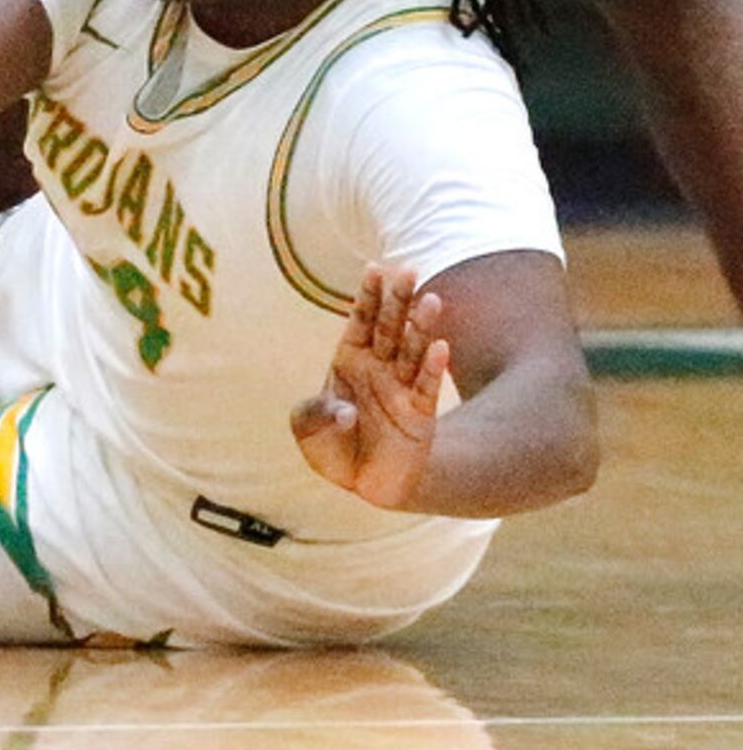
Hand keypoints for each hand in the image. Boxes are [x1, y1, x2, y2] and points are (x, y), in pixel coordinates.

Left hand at [291, 264, 450, 510]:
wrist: (363, 481)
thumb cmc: (332, 446)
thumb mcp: (307, 428)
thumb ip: (316, 414)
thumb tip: (344, 412)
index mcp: (349, 358)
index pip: (360, 320)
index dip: (367, 296)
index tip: (374, 268)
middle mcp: (378, 367)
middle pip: (389, 326)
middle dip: (397, 299)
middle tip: (408, 269)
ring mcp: (400, 387)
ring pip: (411, 349)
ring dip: (420, 326)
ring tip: (431, 299)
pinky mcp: (419, 414)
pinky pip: (426, 386)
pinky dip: (432, 368)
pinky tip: (441, 348)